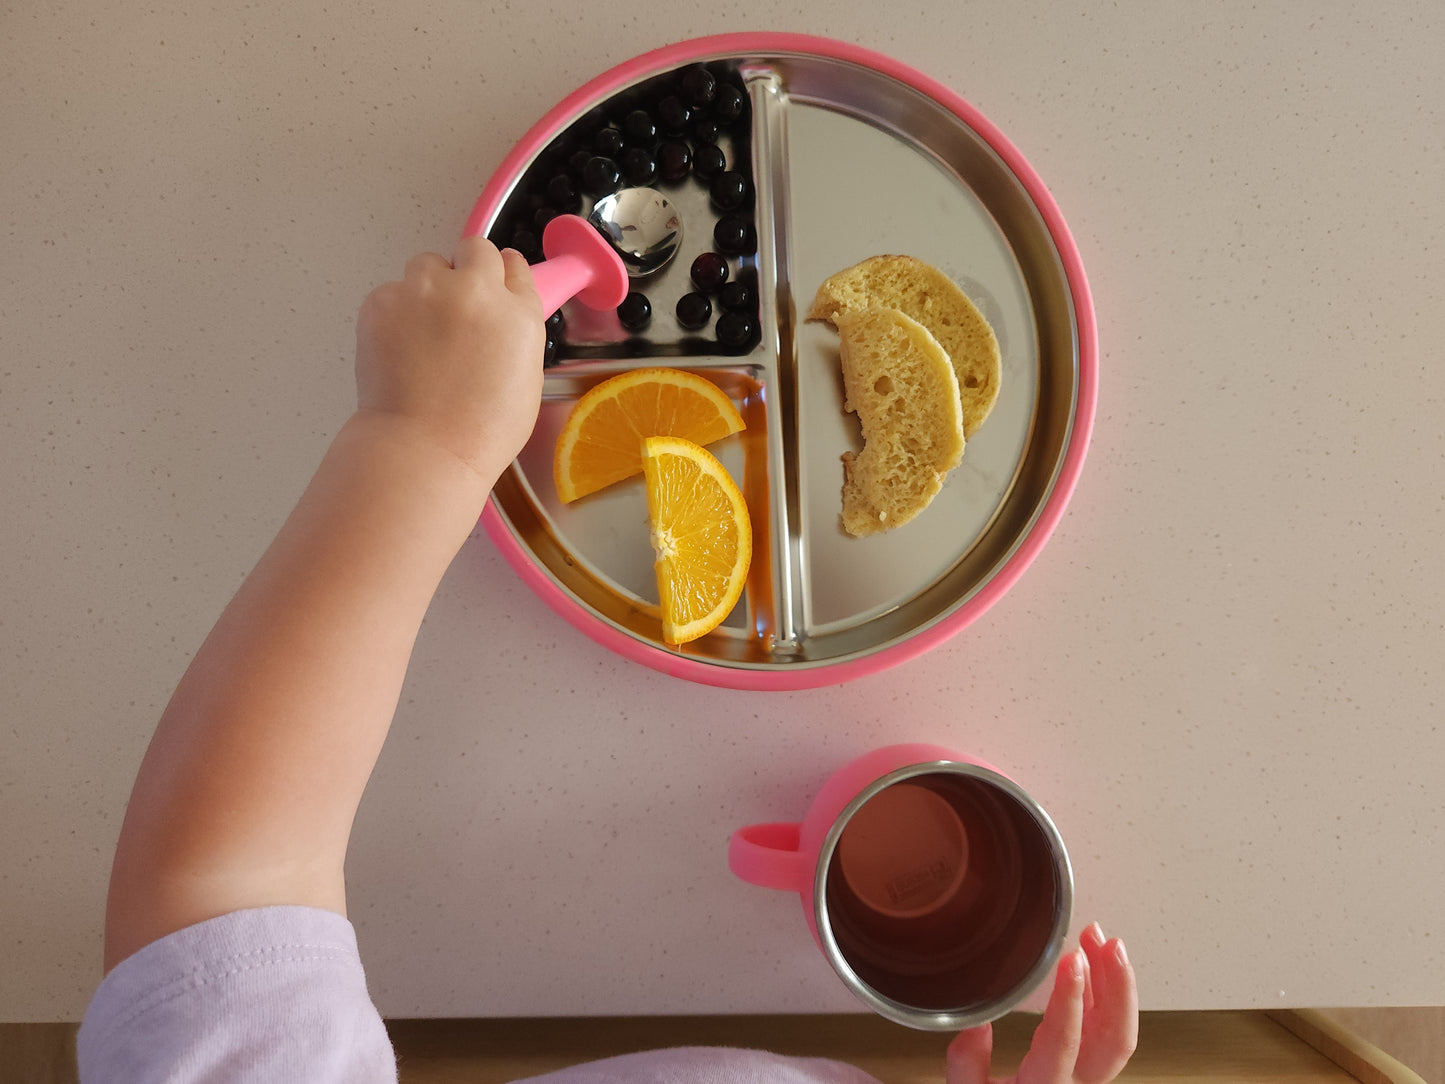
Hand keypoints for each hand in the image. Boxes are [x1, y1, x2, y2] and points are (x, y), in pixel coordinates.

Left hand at [354, 236, 544, 480]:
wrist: (425, 447)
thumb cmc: (481, 430)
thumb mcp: (526, 377)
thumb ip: (515, 330)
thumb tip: (499, 313)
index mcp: (518, 312)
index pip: (514, 266)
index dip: (502, 278)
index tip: (493, 289)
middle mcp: (475, 290)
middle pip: (474, 249)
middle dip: (467, 271)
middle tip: (457, 309)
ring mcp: (425, 290)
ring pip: (427, 266)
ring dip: (429, 288)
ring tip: (424, 334)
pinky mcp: (383, 300)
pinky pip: (392, 292)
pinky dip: (394, 313)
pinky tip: (399, 349)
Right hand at [946, 924, 1136, 1083]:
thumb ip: (967, 1067)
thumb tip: (976, 1026)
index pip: (1065, 1042)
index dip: (1070, 998)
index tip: (1070, 960)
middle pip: (1116, 1038)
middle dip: (1117, 985)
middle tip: (1106, 944)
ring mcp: (1088, 1074)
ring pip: (1118, 1029)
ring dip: (1114, 980)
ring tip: (1098, 940)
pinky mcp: (1088, 1062)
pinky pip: (1105, 1025)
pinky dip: (1103, 989)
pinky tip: (1090, 962)